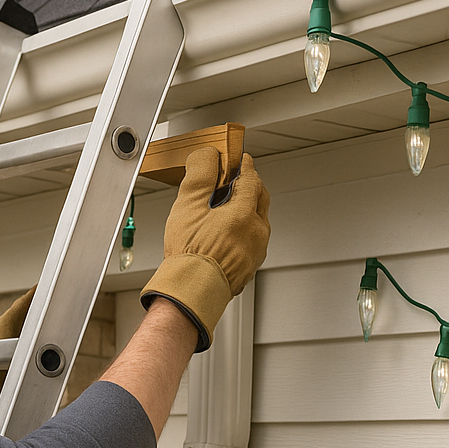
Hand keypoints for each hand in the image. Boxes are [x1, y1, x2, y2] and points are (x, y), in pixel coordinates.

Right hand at [140, 147, 269, 351]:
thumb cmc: (189, 255)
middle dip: (249, 187)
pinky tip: (224, 236)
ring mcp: (256, 251)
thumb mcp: (188, 206)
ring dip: (246, 211)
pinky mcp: (250, 267)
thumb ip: (200, 175)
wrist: (191, 292)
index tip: (239, 161)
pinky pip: (252, 242)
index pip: (252, 179)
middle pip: (260, 199)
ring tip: (225, 212)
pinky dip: (242, 232)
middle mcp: (257, 232)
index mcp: (245, 214)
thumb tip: (208, 156)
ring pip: (257, 221)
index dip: (244, 166)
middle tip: (233, 183)